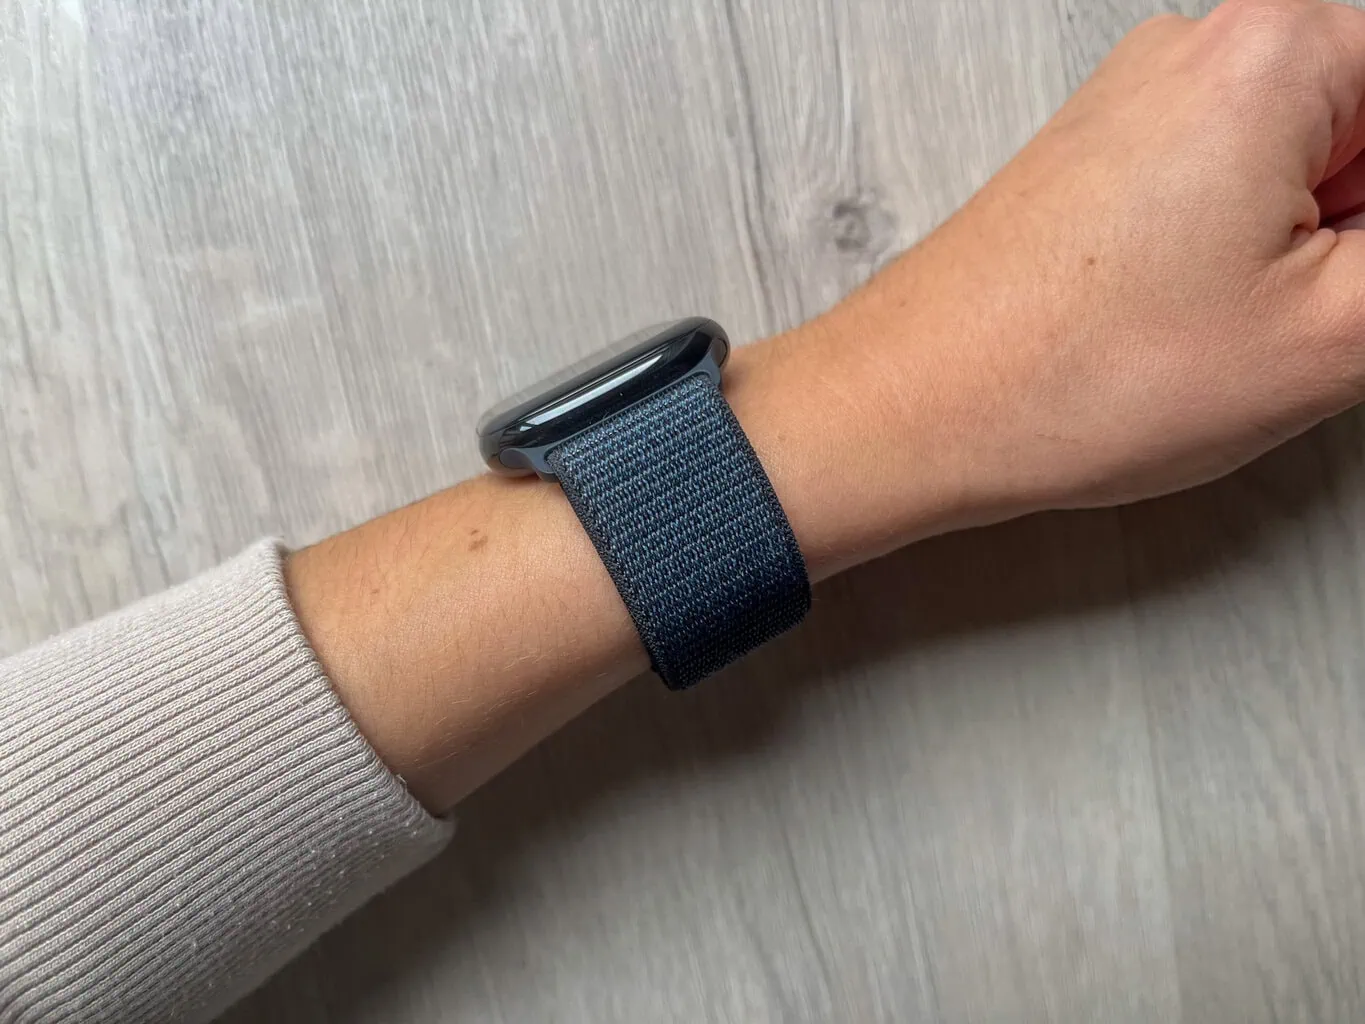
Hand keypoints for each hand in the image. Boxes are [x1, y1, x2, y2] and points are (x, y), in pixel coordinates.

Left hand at [830, 0, 1364, 521]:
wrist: (910, 409)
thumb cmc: (1074, 378)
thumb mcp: (1336, 331)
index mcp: (1284, 50)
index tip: (1353, 282)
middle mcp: (1208, 45)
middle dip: (1363, 231)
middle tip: (1318, 314)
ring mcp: (1149, 97)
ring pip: (1315, 151)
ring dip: (1327, 241)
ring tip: (1253, 325)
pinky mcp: (1111, 152)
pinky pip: (1242, 172)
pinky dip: (1266, 239)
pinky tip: (1211, 316)